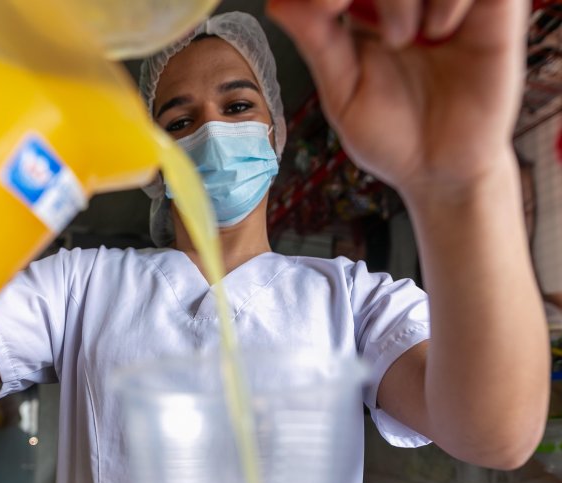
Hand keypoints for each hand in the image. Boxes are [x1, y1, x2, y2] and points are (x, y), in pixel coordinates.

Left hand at [267, 0, 526, 196]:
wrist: (438, 173)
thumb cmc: (390, 134)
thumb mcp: (342, 93)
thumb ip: (316, 43)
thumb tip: (278, 3)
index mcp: (366, 8)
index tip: (322, 7)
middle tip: (336, 8)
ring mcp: (452, 4)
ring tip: (401, 39)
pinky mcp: (496, 15)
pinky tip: (438, 32)